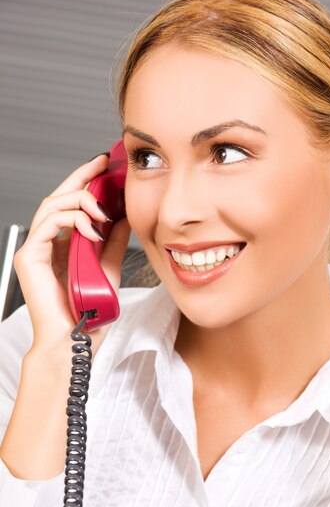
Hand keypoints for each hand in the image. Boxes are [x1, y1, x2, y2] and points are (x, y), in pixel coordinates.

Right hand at [13, 153, 130, 356]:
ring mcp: (35, 250)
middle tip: (104, 165)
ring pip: (52, 205)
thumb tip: (124, 217)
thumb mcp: (110, 269)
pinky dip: (72, 219)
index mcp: (63, 245)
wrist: (76, 342)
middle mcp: (47, 244)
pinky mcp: (29, 257)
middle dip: (82, 177)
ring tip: (103, 209)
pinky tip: (93, 227)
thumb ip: (114, 243)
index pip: (72, 205)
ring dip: (80, 199)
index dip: (86, 182)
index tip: (107, 166)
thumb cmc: (89, 314)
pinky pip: (48, 224)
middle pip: (59, 198)